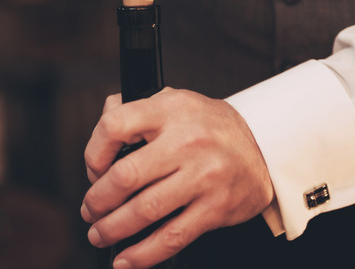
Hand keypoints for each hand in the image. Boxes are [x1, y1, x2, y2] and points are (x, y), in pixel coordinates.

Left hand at [82, 88, 273, 267]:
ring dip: (112, 228)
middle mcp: (187, 141)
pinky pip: (172, 236)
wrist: (264, 146)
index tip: (92, 168)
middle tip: (90, 209)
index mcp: (170, 110)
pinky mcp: (215, 207)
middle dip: (97, 200)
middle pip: (125, 175)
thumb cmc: (210, 127)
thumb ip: (134, 108)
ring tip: (100, 233)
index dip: (94, 151)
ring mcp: (203, 176)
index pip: (115, 125)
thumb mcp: (174, 101)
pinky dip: (142, 254)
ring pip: (144, 210)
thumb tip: (102, 124)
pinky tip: (125, 258)